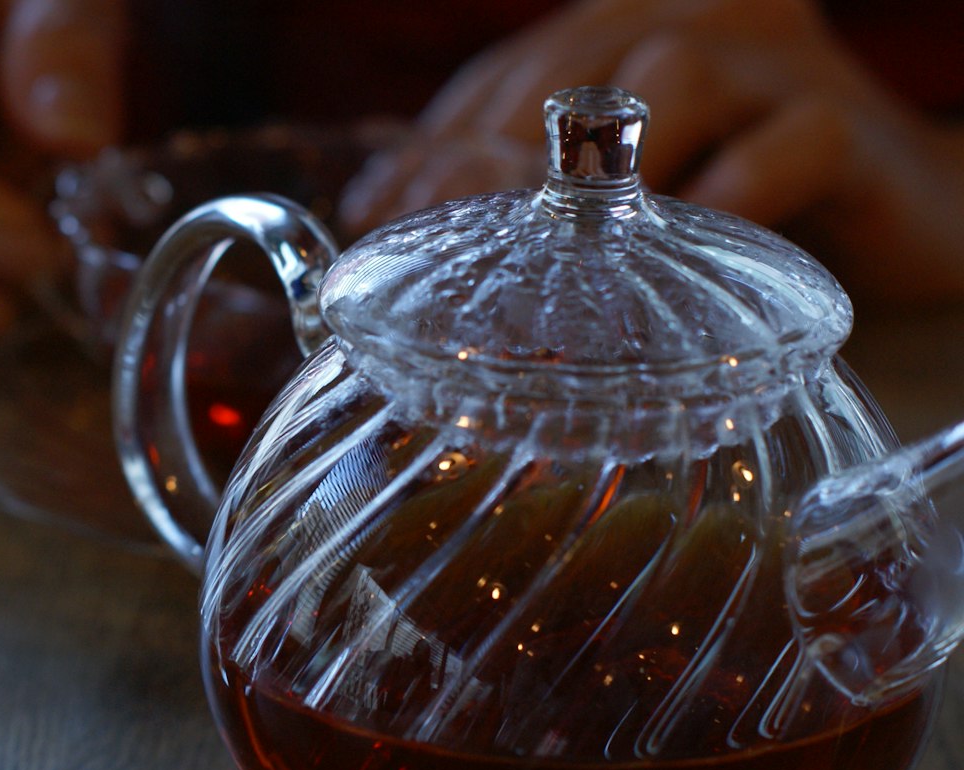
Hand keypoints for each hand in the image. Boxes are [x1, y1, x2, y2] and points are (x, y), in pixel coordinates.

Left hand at [342, 0, 963, 303]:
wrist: (898, 214)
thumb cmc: (731, 198)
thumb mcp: (615, 185)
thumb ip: (515, 176)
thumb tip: (373, 201)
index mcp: (634, 27)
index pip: (512, 70)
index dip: (438, 137)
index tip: (376, 209)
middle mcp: (703, 22)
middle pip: (576, 65)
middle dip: (491, 149)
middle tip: (439, 231)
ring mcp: (779, 65)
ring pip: (671, 81)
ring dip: (595, 168)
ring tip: (533, 245)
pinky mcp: (845, 124)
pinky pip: (784, 144)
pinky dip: (725, 192)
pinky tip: (670, 244)